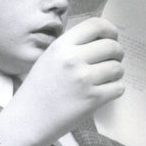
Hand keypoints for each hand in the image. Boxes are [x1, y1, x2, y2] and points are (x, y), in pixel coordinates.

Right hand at [8, 17, 124, 145]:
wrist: (27, 121)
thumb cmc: (39, 90)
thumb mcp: (49, 58)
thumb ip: (73, 46)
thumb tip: (104, 39)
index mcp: (61, 46)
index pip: (95, 25)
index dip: (110, 30)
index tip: (113, 37)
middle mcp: (73, 59)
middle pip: (112, 46)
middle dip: (117, 53)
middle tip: (112, 60)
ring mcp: (84, 79)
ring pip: (118, 68)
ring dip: (116, 73)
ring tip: (104, 78)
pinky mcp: (93, 99)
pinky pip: (118, 87)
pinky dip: (115, 89)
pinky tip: (103, 92)